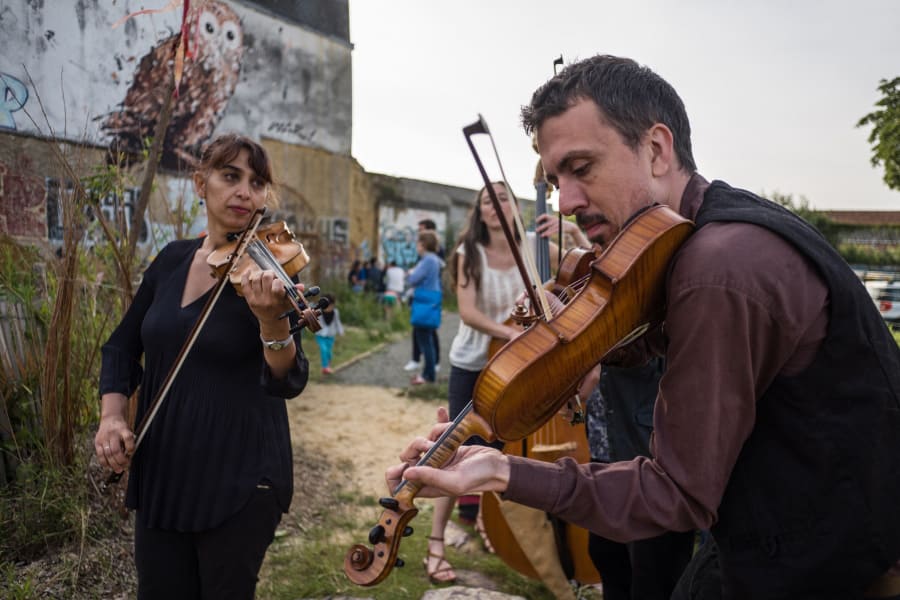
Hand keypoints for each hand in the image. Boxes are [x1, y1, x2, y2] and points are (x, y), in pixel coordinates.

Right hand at [94, 415, 134, 473]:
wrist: (111, 418)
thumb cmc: (122, 428)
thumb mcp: (128, 431)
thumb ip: (129, 442)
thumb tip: (129, 457)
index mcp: (123, 429)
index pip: (128, 438)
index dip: (131, 447)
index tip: (131, 452)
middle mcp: (113, 433)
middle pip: (116, 450)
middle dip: (121, 461)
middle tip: (125, 466)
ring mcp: (104, 438)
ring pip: (108, 454)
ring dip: (114, 464)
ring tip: (119, 470)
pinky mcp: (97, 442)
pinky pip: (100, 455)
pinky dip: (104, 462)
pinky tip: (109, 466)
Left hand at [241, 269, 292, 323]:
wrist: (272, 322)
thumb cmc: (282, 310)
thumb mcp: (290, 302)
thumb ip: (295, 293)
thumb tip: (301, 286)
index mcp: (277, 301)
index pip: (277, 285)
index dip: (278, 280)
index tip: (280, 281)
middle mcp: (266, 300)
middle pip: (265, 278)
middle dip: (270, 273)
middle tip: (272, 275)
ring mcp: (256, 300)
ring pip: (256, 279)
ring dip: (261, 274)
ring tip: (265, 276)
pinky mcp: (249, 299)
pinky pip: (245, 285)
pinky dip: (245, 276)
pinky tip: (249, 271)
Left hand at [385, 407, 509, 496]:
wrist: (498, 465)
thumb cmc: (479, 477)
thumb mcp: (455, 481)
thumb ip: (431, 477)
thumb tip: (405, 474)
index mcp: (428, 485)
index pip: (399, 483)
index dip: (395, 474)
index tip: (403, 465)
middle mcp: (430, 471)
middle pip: (408, 456)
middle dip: (416, 447)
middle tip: (430, 447)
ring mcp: (438, 457)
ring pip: (423, 440)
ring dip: (435, 432)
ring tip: (449, 432)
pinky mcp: (447, 444)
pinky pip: (437, 431)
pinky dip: (440, 421)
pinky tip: (441, 411)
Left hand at [535, 213, 560, 238]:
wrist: (570, 226)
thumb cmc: (560, 225)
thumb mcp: (554, 222)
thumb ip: (548, 222)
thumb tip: (539, 226)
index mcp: (552, 217)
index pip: (545, 215)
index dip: (540, 218)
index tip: (536, 221)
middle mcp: (555, 220)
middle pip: (547, 224)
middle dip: (541, 227)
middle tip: (536, 230)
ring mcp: (558, 224)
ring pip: (550, 228)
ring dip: (545, 232)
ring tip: (541, 235)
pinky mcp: (561, 228)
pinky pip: (554, 231)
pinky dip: (550, 233)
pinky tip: (546, 235)